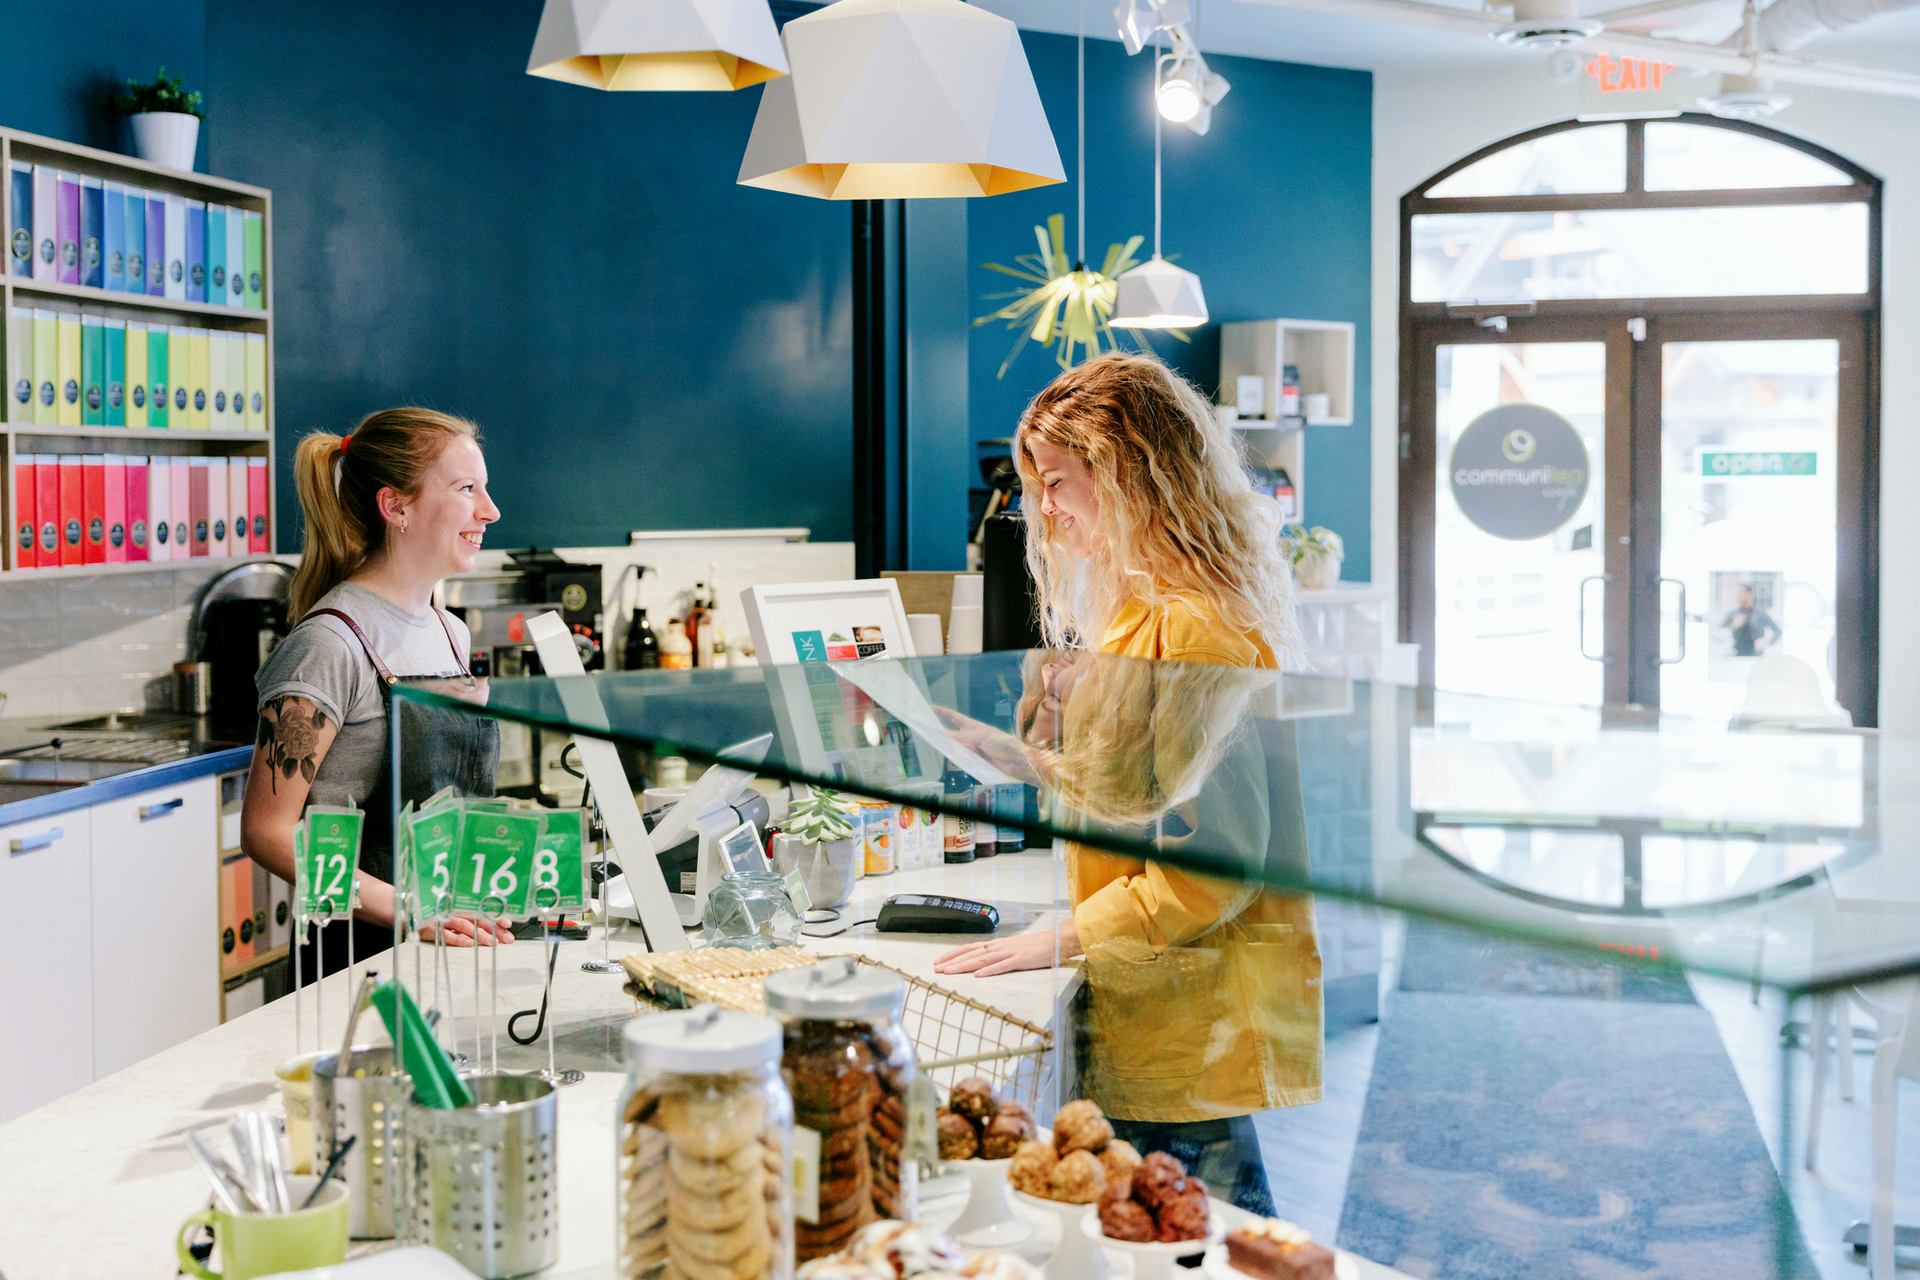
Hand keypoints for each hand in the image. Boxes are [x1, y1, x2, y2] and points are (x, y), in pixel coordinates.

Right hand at [419, 913, 515, 946]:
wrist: (401, 908)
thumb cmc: (429, 912)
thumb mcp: (449, 912)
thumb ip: (465, 918)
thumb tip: (487, 929)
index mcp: (459, 905)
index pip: (481, 911)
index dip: (495, 917)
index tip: (508, 925)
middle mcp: (454, 910)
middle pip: (478, 919)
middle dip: (494, 929)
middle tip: (508, 939)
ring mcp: (443, 917)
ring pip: (466, 926)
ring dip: (481, 935)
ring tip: (493, 944)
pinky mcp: (432, 927)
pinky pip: (448, 934)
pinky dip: (459, 939)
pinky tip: (471, 945)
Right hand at [933, 707, 1039, 783]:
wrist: (1017, 761)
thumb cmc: (1001, 743)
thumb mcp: (981, 736)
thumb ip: (962, 737)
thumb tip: (943, 735)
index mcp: (972, 726)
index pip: (953, 717)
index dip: (942, 712)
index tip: (929, 708)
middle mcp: (970, 737)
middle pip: (952, 734)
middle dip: (940, 734)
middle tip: (926, 734)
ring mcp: (973, 749)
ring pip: (955, 749)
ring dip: (948, 749)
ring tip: (937, 749)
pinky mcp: (976, 762)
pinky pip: (962, 760)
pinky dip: (956, 761)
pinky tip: (952, 762)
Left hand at [934, 928, 1069, 976]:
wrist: (1055, 940)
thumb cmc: (1036, 946)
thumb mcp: (1013, 948)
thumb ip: (999, 955)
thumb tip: (983, 963)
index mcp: (997, 944)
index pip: (970, 948)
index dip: (953, 954)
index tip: (939, 961)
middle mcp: (999, 946)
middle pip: (971, 953)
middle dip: (952, 961)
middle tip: (937, 969)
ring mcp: (1009, 952)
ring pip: (982, 959)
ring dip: (964, 966)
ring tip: (949, 971)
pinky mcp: (1020, 960)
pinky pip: (1002, 966)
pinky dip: (989, 970)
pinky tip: (978, 975)